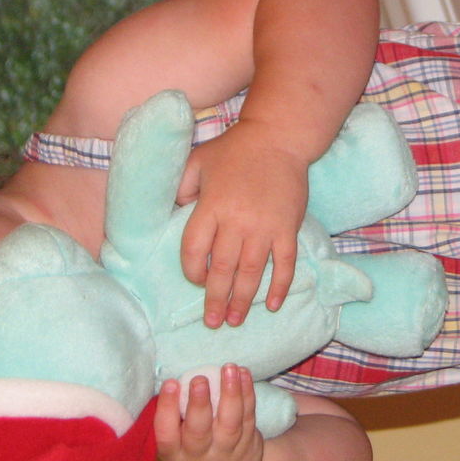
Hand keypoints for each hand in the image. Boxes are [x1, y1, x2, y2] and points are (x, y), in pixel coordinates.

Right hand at [154, 366, 265, 460]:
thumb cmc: (194, 456)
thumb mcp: (176, 449)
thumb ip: (174, 421)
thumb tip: (172, 380)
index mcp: (175, 455)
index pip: (166, 435)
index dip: (167, 410)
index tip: (171, 383)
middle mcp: (200, 455)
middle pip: (199, 432)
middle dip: (199, 404)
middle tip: (199, 379)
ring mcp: (227, 450)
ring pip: (230, 423)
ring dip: (231, 393)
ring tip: (229, 368)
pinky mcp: (248, 442)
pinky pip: (249, 416)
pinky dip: (248, 393)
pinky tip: (243, 373)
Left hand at [177, 118, 308, 327]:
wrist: (278, 138)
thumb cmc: (234, 150)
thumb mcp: (197, 161)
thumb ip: (180, 188)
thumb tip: (172, 213)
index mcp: (211, 206)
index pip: (195, 249)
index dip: (192, 270)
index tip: (195, 281)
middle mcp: (236, 221)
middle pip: (222, 269)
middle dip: (215, 299)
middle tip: (212, 322)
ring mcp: (264, 227)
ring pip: (251, 272)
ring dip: (242, 300)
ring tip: (234, 320)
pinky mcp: (287, 228)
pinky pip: (284, 264)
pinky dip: (279, 286)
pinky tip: (272, 304)